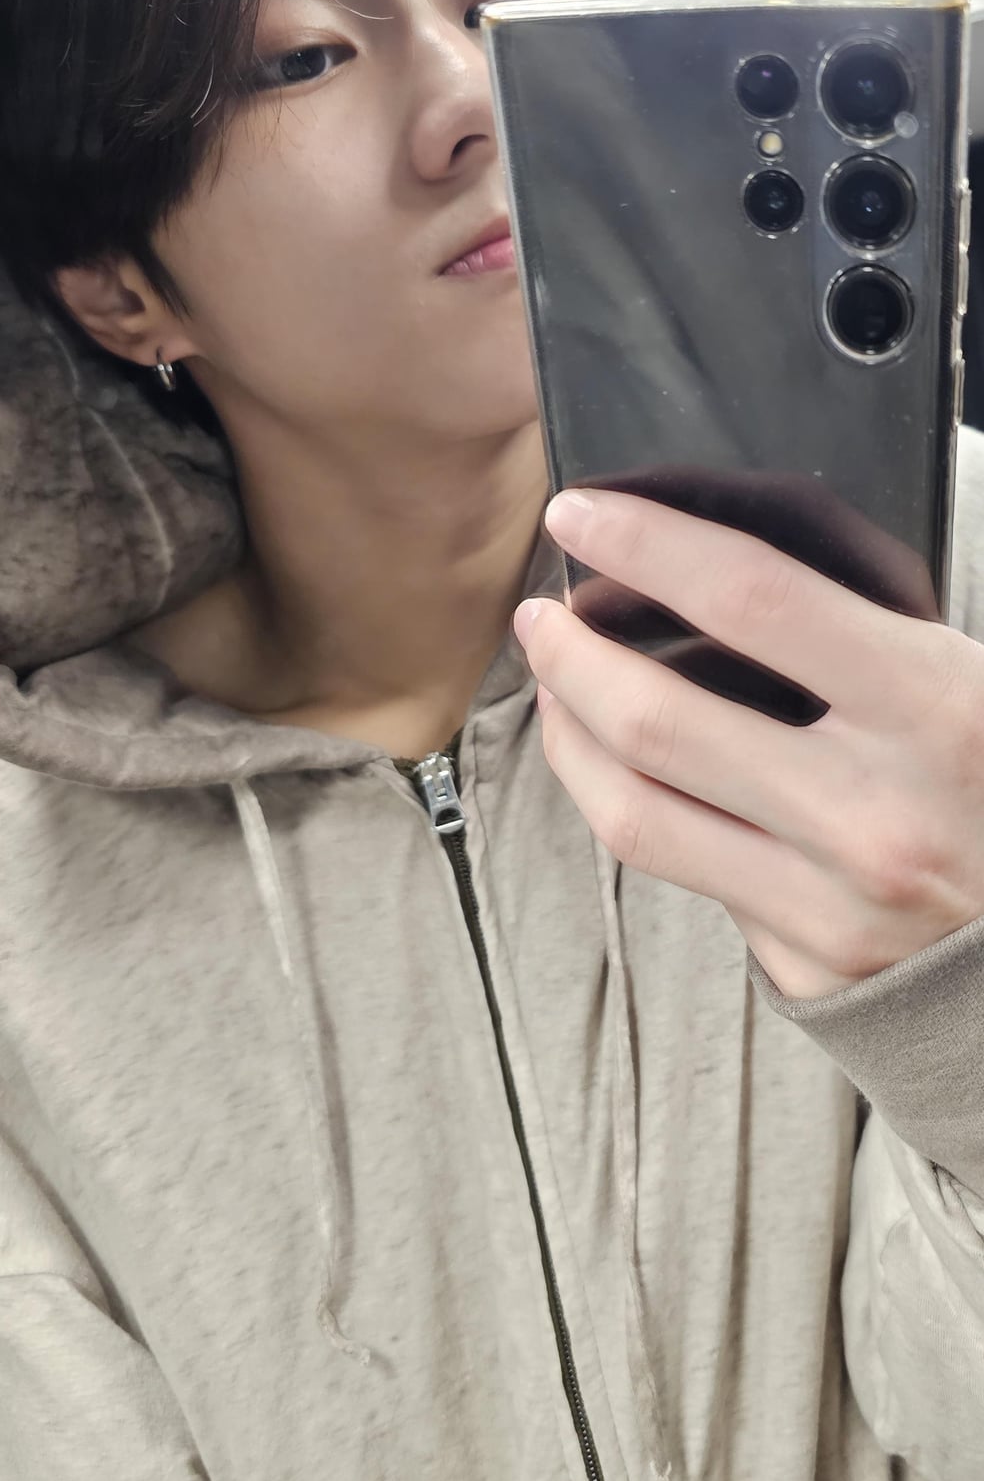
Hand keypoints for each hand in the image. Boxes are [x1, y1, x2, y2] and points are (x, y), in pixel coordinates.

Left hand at [513, 487, 983, 999]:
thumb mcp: (970, 679)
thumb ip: (859, 628)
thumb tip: (703, 564)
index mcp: (936, 710)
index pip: (754, 601)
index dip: (646, 544)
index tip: (580, 514)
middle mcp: (876, 815)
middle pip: (657, 720)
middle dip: (569, 653)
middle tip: (538, 614)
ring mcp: (832, 905)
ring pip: (634, 811)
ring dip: (566, 733)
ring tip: (551, 682)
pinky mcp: (802, 966)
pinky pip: (681, 870)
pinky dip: (627, 805)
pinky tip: (612, 767)